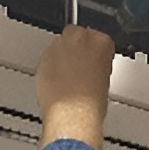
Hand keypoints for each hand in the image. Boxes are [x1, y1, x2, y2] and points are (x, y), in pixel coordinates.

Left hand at [36, 25, 114, 146]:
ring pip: (60, 44)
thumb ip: (97, 64)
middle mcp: (78, 39)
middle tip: (80, 67)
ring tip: (68, 78)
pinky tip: (58, 83)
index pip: (99, 37)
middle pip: (76, 33)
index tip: (94, 61)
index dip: (95, 51)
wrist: (71, 116)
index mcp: (100, 42)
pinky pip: (48, 58)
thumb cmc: (90, 104)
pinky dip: (52, 67)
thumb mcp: (105, 79)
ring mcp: (58, 47)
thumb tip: (91, 67)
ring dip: (63, 57)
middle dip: (76, 47)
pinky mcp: (43, 58)